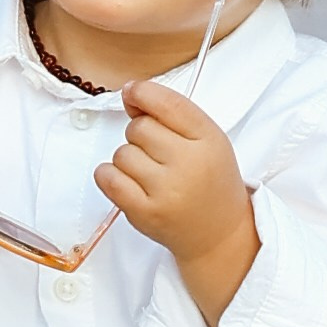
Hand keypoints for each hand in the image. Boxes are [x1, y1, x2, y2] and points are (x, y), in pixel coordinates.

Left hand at [97, 80, 258, 326]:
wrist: (218, 234)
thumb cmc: (210, 182)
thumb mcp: (208, 140)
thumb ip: (172, 113)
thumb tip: (130, 93)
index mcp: (209, 140)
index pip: (168, 104)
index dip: (142, 92)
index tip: (132, 93)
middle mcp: (189, 164)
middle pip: (139, 127)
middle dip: (140, 134)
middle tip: (157, 153)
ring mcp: (166, 191)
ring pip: (122, 153)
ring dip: (128, 158)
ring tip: (150, 173)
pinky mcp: (144, 213)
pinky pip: (107, 179)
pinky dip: (109, 175)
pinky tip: (127, 180)